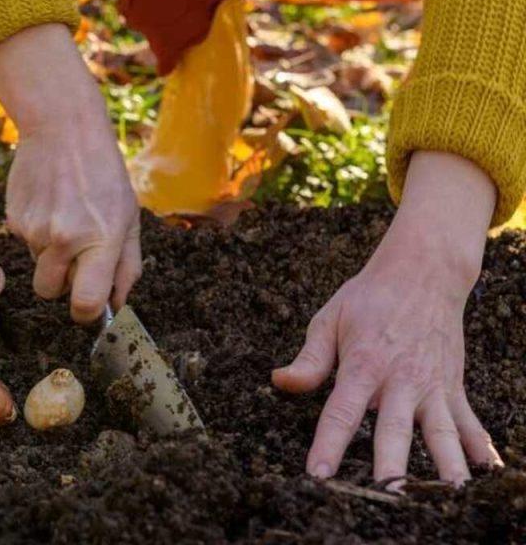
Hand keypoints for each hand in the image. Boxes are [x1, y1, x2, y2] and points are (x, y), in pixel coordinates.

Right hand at [0, 24, 140, 322]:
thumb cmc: (104, 174)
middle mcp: (64, 239)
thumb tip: (116, 306)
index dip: (86, 312)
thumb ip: (127, 266)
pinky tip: (50, 204)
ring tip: (65, 216)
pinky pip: (26, 244)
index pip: (85, 304)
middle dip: (62, 284)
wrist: (63, 129)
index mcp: (101, 240)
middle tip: (77, 255)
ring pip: (38, 267)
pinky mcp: (14, 220)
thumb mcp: (129, 217)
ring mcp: (35, 230)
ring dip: (51, 254)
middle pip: (50, 293)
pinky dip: (37, 233)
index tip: (90, 305)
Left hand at [273, 151, 503, 484]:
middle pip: (395, 430)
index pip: (342, 412)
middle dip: (392, 465)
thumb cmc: (369, 299)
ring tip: (450, 494)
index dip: (328, 444)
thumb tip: (279, 381)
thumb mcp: (330, 320)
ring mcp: (432, 386)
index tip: (319, 474)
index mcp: (364, 365)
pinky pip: (468, 422)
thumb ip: (309, 359)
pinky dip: (479, 446)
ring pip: (440, 433)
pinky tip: (489, 472)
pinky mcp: (453, 386)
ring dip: (445, 465)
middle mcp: (401, 380)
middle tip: (387, 495)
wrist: (424, 273)